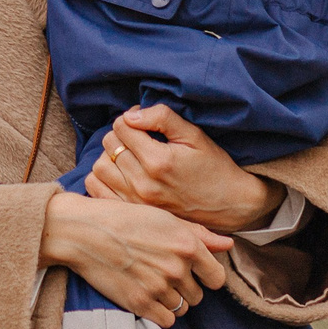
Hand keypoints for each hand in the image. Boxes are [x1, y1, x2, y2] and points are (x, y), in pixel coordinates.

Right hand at [39, 190, 232, 328]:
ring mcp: (159, 287)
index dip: (206, 276)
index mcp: (187, 244)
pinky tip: (146, 296)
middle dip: (185, 287)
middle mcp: (177, 267)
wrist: (84, 231)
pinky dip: (159, 313)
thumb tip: (229, 245)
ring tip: (151, 282)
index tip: (193, 272)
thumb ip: (200, 234)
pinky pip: (167, 321)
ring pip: (182, 308)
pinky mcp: (140, 304)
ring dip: (171, 300)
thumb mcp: (164, 218)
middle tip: (163, 273)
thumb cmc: (124, 219)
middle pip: (199, 295)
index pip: (217, 278)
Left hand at [83, 104, 284, 235]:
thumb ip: (162, 118)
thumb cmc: (213, 166)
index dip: (131, 118)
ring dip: (110, 156)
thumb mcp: (194, 135)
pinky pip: (98, 191)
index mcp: (158, 161)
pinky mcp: (133, 213)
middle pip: (109, 144)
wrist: (229, 204)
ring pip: (100, 167)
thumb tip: (131, 115)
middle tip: (139, 138)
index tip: (145, 123)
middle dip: (121, 135)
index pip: (121, 127)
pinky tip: (120, 173)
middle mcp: (143, 184)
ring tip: (130, 155)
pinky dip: (103, 178)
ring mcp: (136, 202)